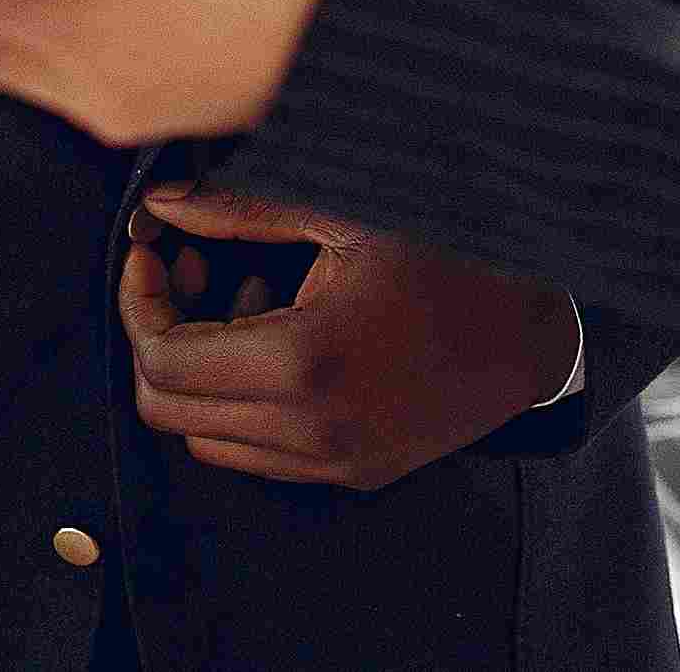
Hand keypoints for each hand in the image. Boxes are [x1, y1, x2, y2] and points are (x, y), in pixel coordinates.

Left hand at [120, 186, 575, 488]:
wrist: (538, 329)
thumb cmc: (448, 255)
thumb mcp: (344, 214)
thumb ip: (242, 210)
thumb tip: (161, 207)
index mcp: (302, 362)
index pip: (163, 361)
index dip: (141, 302)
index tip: (153, 254)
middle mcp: (310, 430)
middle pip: (169, 410)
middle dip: (162, 335)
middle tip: (193, 268)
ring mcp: (332, 462)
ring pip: (208, 438)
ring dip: (204, 371)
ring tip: (248, 293)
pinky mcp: (353, 474)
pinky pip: (258, 452)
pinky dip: (244, 400)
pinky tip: (285, 333)